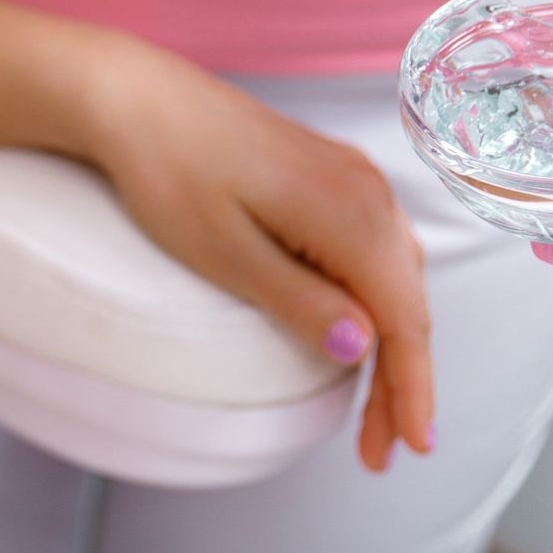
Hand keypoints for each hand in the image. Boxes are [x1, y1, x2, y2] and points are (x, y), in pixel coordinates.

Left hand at [70, 39, 434, 473]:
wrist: (138, 99)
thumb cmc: (169, 173)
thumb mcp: (225, 254)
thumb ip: (298, 301)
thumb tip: (360, 348)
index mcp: (351, 214)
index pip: (404, 321)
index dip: (412, 389)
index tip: (414, 447)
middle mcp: (369, 193)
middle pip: (407, 305)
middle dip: (400, 382)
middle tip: (380, 453)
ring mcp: (354, 180)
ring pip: (396, 280)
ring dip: (391, 346)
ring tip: (374, 412)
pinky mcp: (332, 177)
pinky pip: (375, 251)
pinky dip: (377, 303)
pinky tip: (362, 335)